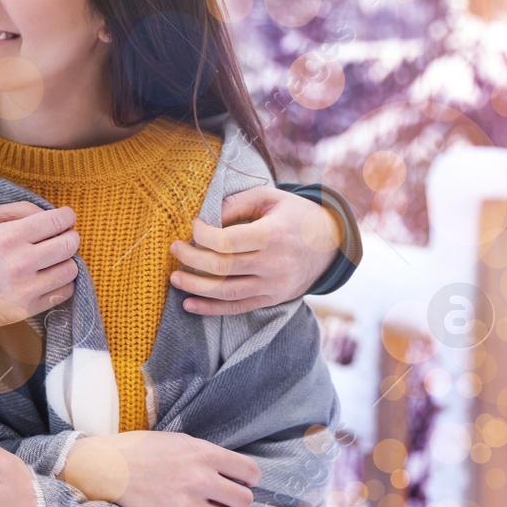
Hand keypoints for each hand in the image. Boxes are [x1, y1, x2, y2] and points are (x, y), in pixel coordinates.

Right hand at [0, 202, 79, 334]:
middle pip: (69, 244)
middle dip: (70, 236)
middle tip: (64, 236)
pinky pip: (63, 293)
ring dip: (66, 261)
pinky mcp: (28, 309)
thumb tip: (48, 212)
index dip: (67, 216)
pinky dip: (62, 283)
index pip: (56, 221)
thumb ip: (17, 210)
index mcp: (8, 237)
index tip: (67, 217)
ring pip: (70, 269)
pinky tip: (49, 277)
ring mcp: (25, 289)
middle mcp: (20, 263)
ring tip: (54, 259)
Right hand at [59, 431, 259, 506]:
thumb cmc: (141, 448)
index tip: (244, 481)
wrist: (107, 466)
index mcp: (203, 453)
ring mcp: (185, 503)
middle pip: (244, 500)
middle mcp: (198, 478)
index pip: (249, 471)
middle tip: (225, 497)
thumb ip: (206, 454)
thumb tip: (231, 470)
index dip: (250, 478)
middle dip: (237, 499)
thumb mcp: (179, 440)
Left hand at [170, 186, 342, 314]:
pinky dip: (211, 309)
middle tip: (174, 249)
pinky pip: (238, 308)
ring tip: (174, 277)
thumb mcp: (269, 198)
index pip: (227, 241)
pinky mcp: (272, 299)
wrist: (331, 243)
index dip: (202, 235)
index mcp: (273, 235)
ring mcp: (274, 286)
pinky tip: (189, 304)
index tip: (192, 226)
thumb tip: (205, 218)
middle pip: (222, 266)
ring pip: (227, 292)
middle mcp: (275, 264)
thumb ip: (235, 204)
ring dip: (195, 286)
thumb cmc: (295, 215)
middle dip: (191, 258)